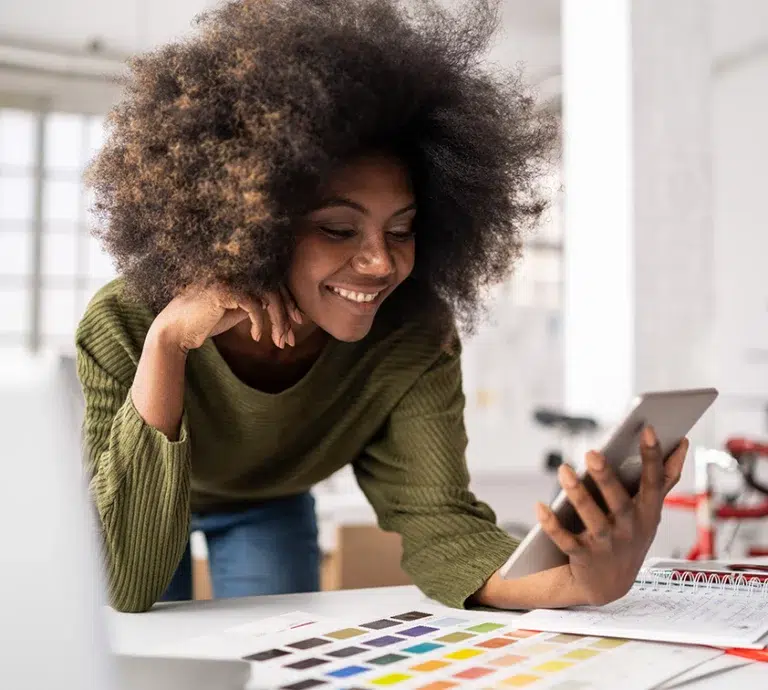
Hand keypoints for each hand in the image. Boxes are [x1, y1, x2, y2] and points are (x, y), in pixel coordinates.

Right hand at [152, 283, 302, 352]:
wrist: (175, 332)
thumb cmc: (204, 323)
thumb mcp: (236, 312)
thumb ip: (255, 304)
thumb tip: (281, 309)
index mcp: (239, 274)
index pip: (273, 282)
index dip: (289, 302)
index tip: (297, 323)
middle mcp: (236, 271)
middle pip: (275, 287)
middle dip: (287, 314)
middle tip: (291, 338)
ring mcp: (229, 278)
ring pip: (268, 295)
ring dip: (278, 321)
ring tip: (278, 342)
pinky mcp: (224, 290)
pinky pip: (254, 304)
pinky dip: (259, 323)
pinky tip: (256, 337)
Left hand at [536, 426, 688, 605]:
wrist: (609, 586)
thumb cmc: (630, 535)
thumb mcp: (651, 510)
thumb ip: (665, 478)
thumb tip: (683, 442)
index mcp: (647, 513)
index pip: (653, 482)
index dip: (652, 457)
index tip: (647, 429)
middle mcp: (629, 529)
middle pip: (619, 501)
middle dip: (606, 478)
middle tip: (592, 452)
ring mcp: (606, 545)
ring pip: (591, 519)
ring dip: (577, 495)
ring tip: (563, 470)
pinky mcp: (582, 556)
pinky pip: (565, 540)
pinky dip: (552, 524)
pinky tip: (540, 506)